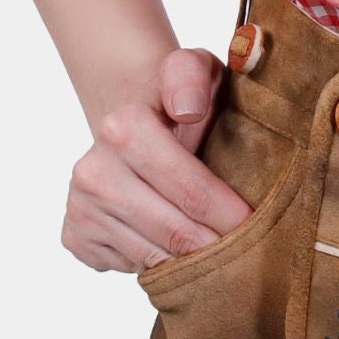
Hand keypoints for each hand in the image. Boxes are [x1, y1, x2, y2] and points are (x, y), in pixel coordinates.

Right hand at [62, 44, 252, 273]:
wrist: (131, 111)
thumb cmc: (179, 96)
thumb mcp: (196, 69)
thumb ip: (193, 76)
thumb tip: (188, 110)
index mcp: (123, 129)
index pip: (193, 192)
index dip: (233, 216)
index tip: (263, 227)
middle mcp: (93, 172)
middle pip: (175, 233)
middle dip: (219, 249)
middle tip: (252, 254)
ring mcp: (80, 207)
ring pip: (153, 259)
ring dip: (192, 264)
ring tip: (220, 254)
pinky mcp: (75, 236)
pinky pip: (130, 268)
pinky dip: (159, 265)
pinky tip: (173, 242)